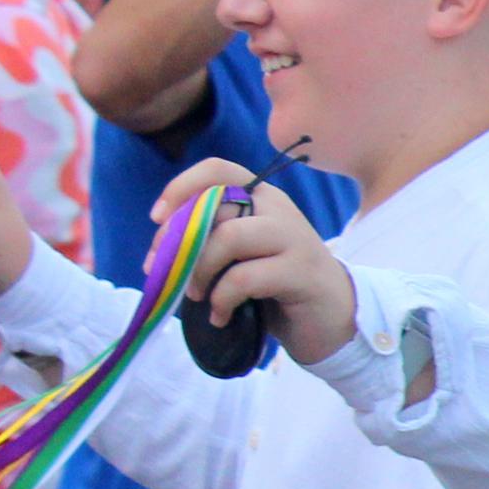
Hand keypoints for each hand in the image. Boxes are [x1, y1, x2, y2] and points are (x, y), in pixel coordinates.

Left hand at [152, 163, 357, 363]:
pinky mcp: (302, 271)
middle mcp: (278, 209)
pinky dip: (221, 299)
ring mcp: (294, 237)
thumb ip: (211, 240)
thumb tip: (161, 250)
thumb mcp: (240, 255)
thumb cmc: (276, 286)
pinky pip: (244, 278)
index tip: (158, 219)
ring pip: (228, 237)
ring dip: (200, 271)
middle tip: (168, 273)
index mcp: (261, 198)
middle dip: (179, 242)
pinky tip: (220, 316)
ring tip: (198, 296)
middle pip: (214, 207)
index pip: (217, 170)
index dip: (180, 188)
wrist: (330, 319)